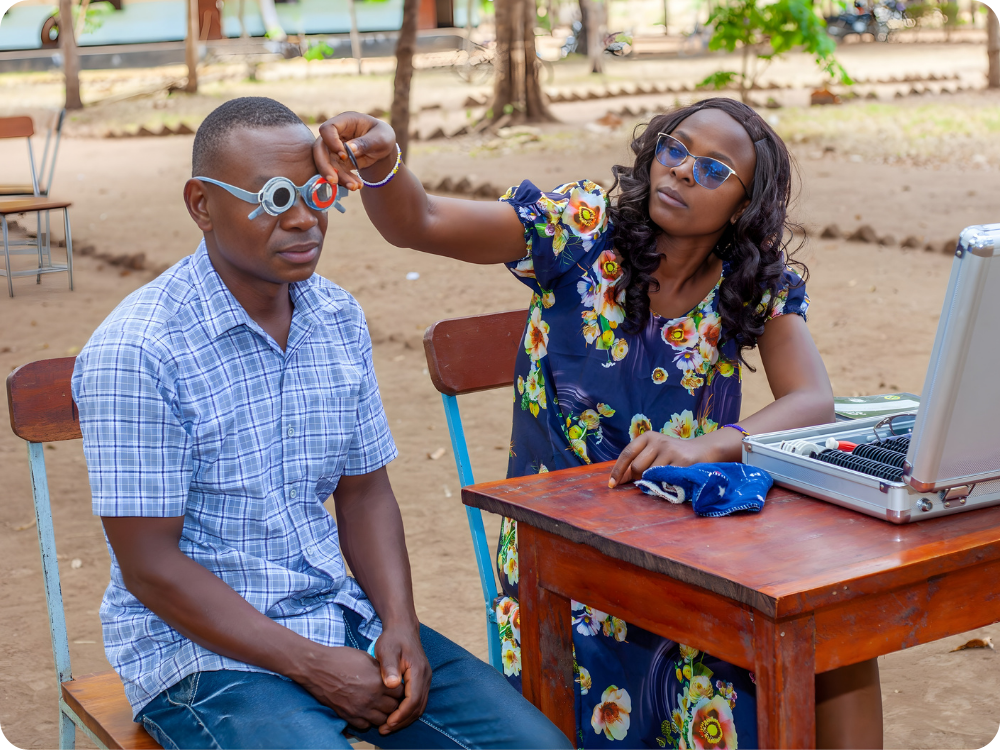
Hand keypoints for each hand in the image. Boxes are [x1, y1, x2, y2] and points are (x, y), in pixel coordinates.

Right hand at [294, 644, 403, 731]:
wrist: (317, 669)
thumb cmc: (341, 659)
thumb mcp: (366, 658)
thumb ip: (381, 670)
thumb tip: (390, 677)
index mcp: (378, 682)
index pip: (400, 692)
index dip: (399, 689)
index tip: (395, 687)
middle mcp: (371, 698)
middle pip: (394, 708)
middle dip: (394, 702)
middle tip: (389, 697)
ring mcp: (360, 710)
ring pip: (382, 720)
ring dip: (383, 713)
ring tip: (378, 705)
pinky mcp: (349, 717)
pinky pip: (366, 725)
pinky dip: (368, 720)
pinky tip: (366, 710)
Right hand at [314, 112, 398, 191]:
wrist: (383, 147)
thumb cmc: (382, 136)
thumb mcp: (381, 138)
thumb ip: (366, 142)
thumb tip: (349, 149)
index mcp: (345, 121)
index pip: (327, 129)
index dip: (331, 142)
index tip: (344, 155)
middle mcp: (336, 134)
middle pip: (320, 148)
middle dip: (325, 166)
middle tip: (333, 181)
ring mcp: (334, 148)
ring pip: (328, 164)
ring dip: (339, 177)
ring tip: (354, 187)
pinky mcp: (337, 161)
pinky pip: (336, 172)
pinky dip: (345, 180)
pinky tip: (357, 185)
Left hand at [373, 623, 431, 734]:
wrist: (403, 629)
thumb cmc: (393, 639)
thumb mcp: (387, 650)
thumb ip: (389, 667)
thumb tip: (392, 685)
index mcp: (418, 671)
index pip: (413, 700)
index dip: (401, 714)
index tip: (387, 722)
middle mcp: (425, 677)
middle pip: (418, 707)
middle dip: (403, 720)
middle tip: (385, 729)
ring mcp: (425, 679)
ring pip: (419, 705)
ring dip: (405, 718)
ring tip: (388, 726)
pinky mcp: (421, 680)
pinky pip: (417, 700)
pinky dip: (407, 711)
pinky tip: (394, 714)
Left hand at [608, 430, 733, 487]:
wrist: (702, 451)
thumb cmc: (671, 454)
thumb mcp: (653, 453)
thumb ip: (636, 462)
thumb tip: (617, 480)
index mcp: (647, 436)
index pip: (627, 453)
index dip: (618, 470)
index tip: (612, 485)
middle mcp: (658, 440)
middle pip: (637, 467)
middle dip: (638, 478)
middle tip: (646, 479)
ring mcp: (671, 450)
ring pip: (650, 474)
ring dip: (652, 481)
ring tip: (662, 477)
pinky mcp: (682, 460)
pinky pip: (665, 478)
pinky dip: (664, 483)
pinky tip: (671, 479)